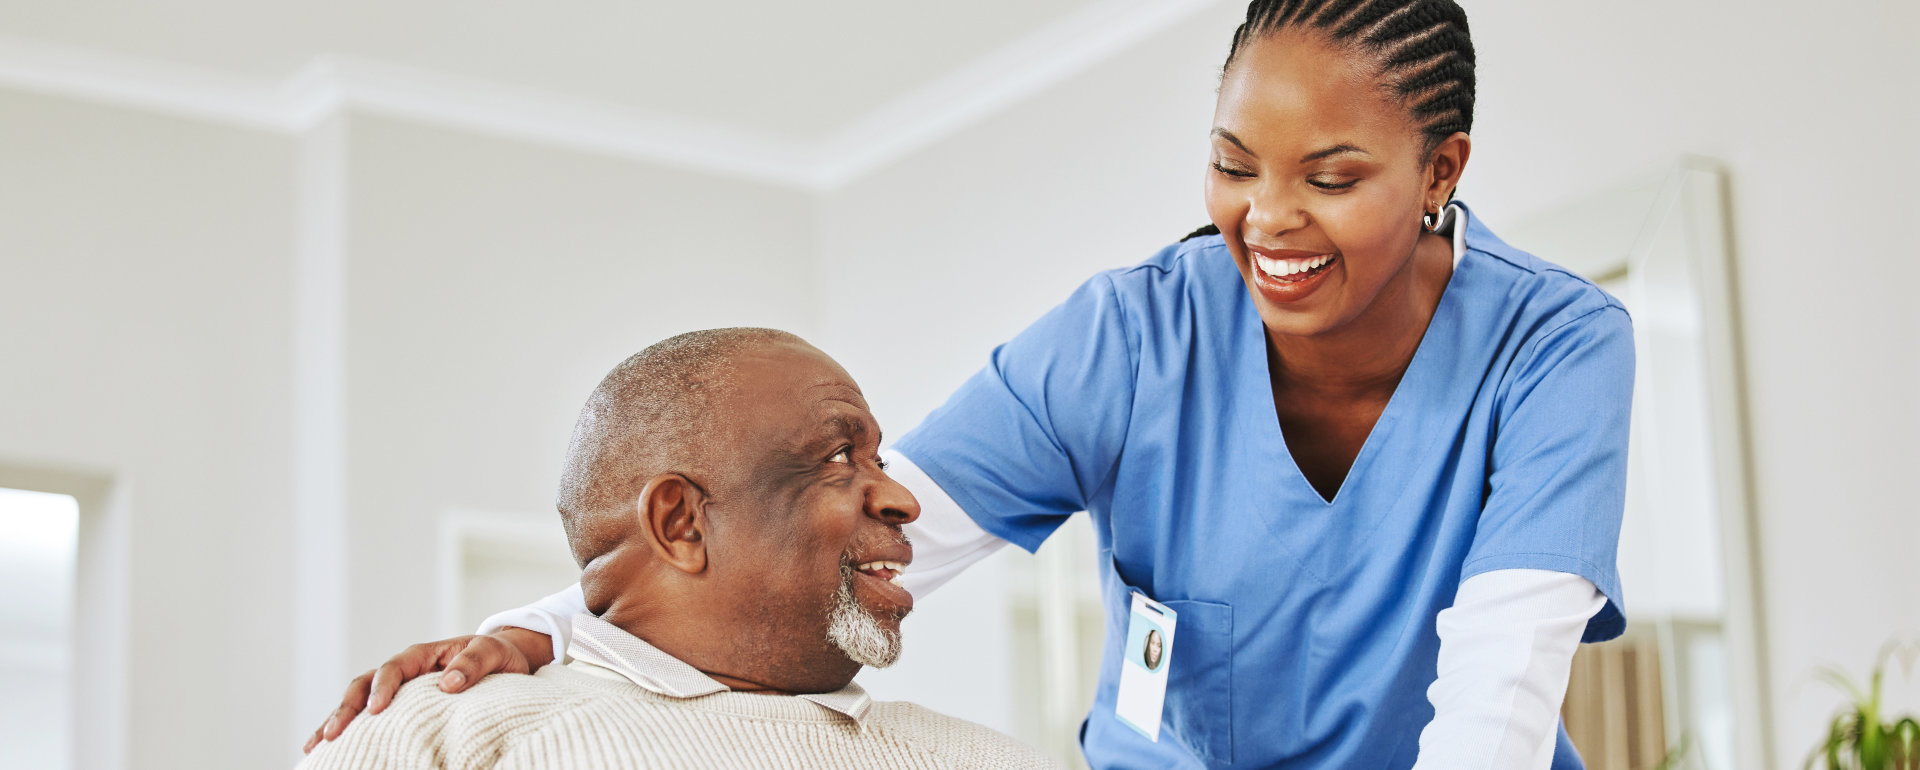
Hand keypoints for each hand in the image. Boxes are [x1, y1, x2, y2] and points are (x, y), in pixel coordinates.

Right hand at [301, 628, 552, 752]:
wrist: (503, 659)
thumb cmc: (497, 655)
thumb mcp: (492, 652)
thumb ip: (473, 662)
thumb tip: (448, 682)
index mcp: (422, 655)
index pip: (393, 668)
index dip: (382, 687)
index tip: (377, 709)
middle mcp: (404, 670)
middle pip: (364, 685)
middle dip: (347, 708)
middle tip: (333, 733)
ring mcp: (398, 689)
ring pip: (358, 701)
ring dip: (337, 720)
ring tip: (316, 744)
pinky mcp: (400, 706)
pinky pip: (368, 716)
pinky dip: (348, 730)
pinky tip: (327, 748)